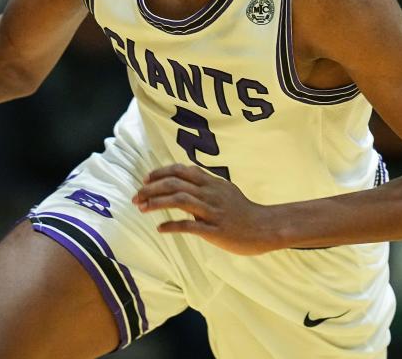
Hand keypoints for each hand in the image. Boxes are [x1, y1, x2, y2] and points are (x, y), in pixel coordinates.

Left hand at [132, 164, 281, 254]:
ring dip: (157, 203)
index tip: (145, 179)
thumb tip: (183, 179)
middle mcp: (210, 193)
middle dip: (151, 188)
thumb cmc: (243, 210)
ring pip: (180, 200)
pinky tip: (161, 228)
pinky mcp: (216, 231)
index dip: (160, 173)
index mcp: (211, 182)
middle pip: (175, 183)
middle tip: (136, 196)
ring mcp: (213, 211)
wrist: (265, 228)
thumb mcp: (224, 189)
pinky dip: (173, 225)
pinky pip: (191, 226)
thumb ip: (204, 183)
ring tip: (142, 208)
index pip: (181, 170)